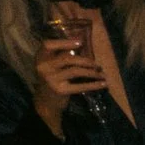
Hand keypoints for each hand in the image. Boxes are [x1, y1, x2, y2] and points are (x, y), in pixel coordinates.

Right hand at [32, 11, 106, 126]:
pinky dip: (94, 85)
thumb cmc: (52, 80)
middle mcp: (43, 67)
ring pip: (75, 71)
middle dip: (86, 60)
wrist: (45, 102)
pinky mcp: (60, 90)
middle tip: (97, 65)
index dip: (65, 42)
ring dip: (92, 72)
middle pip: (67, 58)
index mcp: (40, 58)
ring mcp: (51, 79)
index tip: (80, 42)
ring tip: (101, 74)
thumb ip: (61, 56)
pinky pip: (80, 86)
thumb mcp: (52, 67)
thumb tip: (81, 42)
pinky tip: (103, 84)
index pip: (48, 44)